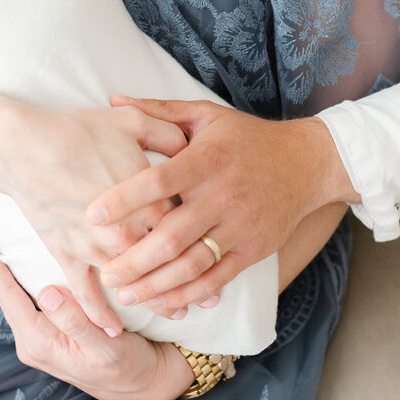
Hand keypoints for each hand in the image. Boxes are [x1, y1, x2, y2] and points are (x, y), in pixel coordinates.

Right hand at [0, 105, 188, 333]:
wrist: (24, 147)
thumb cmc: (78, 131)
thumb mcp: (132, 122)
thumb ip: (168, 133)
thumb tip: (191, 143)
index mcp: (149, 198)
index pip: (184, 225)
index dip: (204, 241)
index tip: (219, 255)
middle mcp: (127, 230)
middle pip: (165, 263)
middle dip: (189, 282)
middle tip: (209, 300)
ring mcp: (95, 247)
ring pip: (133, 284)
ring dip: (155, 302)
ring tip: (177, 314)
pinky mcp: (66, 255)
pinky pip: (85, 293)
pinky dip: (99, 313)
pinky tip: (113, 330)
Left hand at [0, 214, 192, 399]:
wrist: (142, 384)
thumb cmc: (127, 366)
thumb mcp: (105, 346)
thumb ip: (75, 322)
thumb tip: (46, 293)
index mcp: (40, 342)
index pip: (7, 294)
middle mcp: (32, 340)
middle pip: (4, 291)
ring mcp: (39, 336)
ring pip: (15, 292)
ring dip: (1, 263)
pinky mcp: (50, 331)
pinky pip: (29, 297)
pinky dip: (20, 273)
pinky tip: (16, 257)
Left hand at [87, 97, 354, 312]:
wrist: (307, 163)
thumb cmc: (247, 138)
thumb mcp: (205, 115)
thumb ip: (158, 112)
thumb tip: (113, 98)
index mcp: (206, 160)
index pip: (159, 181)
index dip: (124, 199)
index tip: (92, 214)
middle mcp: (222, 196)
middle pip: (171, 235)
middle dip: (133, 259)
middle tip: (103, 272)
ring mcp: (239, 227)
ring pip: (191, 265)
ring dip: (154, 285)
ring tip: (123, 293)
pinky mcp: (253, 250)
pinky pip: (216, 279)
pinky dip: (188, 295)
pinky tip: (163, 302)